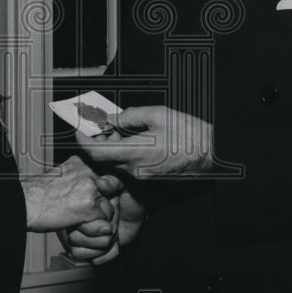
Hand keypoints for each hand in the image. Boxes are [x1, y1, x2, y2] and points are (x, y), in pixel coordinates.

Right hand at [21, 155, 115, 231]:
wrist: (24, 204)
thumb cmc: (36, 195)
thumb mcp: (59, 178)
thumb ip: (77, 181)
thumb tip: (90, 194)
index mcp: (80, 162)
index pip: (103, 178)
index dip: (101, 192)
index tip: (93, 201)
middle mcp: (87, 172)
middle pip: (108, 193)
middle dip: (101, 206)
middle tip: (87, 215)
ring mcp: (89, 188)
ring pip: (108, 208)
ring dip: (98, 219)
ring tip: (81, 221)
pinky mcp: (88, 207)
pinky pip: (102, 221)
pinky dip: (93, 228)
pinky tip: (79, 226)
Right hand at [62, 180, 145, 264]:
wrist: (140, 214)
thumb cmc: (130, 198)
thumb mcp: (124, 186)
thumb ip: (113, 182)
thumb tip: (101, 182)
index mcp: (81, 204)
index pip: (74, 221)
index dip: (93, 223)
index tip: (110, 217)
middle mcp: (77, 221)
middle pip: (74, 238)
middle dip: (99, 235)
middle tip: (113, 227)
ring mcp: (83, 236)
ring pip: (79, 252)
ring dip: (102, 246)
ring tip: (114, 235)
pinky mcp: (92, 249)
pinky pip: (93, 260)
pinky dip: (107, 255)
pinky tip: (115, 244)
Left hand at [75, 105, 213, 177]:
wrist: (213, 155)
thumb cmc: (189, 134)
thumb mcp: (158, 114)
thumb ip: (130, 115)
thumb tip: (112, 119)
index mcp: (135, 154)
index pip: (96, 152)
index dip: (82, 139)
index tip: (78, 128)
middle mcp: (135, 170)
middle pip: (103, 158)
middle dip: (98, 140)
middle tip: (102, 122)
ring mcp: (142, 177)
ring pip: (115, 162)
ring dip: (112, 146)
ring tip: (123, 127)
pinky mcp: (149, 178)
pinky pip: (128, 166)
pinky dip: (124, 152)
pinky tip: (135, 138)